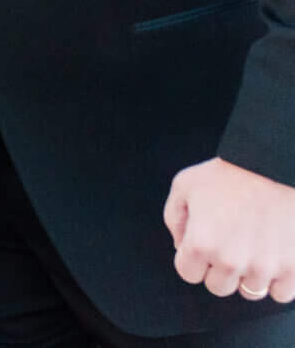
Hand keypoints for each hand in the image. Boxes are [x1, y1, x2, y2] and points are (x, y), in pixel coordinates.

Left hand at [166, 157, 294, 300]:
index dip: (194, 258)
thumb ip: (175, 218)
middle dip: (220, 268)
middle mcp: (230, 261)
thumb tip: (181, 247)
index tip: (205, 242)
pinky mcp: (293, 268)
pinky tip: (274, 256)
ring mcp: (264, 267)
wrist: (274, 165)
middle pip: (219, 286)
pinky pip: (281, 293)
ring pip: (250, 291)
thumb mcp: (186, 185)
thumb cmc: (229, 172)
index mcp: (200, 243)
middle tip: (230, 243)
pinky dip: (278, 280)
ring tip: (254, 246)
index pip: (188, 273)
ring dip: (249, 274)